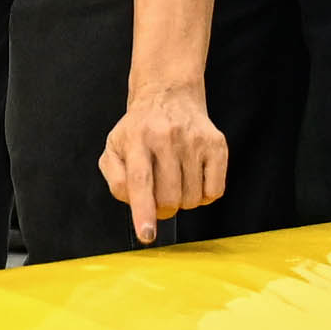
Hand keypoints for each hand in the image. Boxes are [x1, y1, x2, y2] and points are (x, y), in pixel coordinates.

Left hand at [102, 81, 228, 239]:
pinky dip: (204, 195)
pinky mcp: (216, 144)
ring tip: (175, 180)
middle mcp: (166, 137)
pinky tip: (193, 178)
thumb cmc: (139, 129)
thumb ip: (116, 179)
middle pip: (169, 197)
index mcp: (137, 139)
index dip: (143, 211)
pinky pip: (214, 191)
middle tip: (159, 196)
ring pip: (192, 198)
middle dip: (162, 208)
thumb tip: (133, 202)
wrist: (168, 95)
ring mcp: (194, 140)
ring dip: (183, 201)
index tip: (146, 234)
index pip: (140, 181)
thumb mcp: (114, 148)